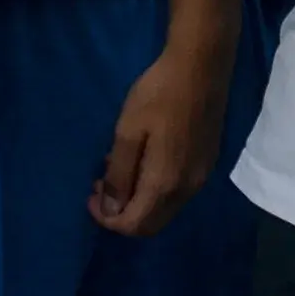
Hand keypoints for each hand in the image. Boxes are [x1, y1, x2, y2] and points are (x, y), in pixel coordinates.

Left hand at [90, 37, 232, 236]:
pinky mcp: (205, 164)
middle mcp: (189, 190)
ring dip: (136, 199)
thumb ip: (120, 174)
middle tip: (98, 186)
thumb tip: (112, 211)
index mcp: (167, 184)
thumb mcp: (128, 132)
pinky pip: (175, 192)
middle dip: (121, 212)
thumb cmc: (158, 96)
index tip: (89, 197)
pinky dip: (152, 188)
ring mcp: (201, 177)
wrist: (200, 71)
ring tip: (112, 170)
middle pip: (153, 223)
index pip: (137, 225)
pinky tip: (137, 161)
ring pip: (164, 208)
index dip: (109, 219)